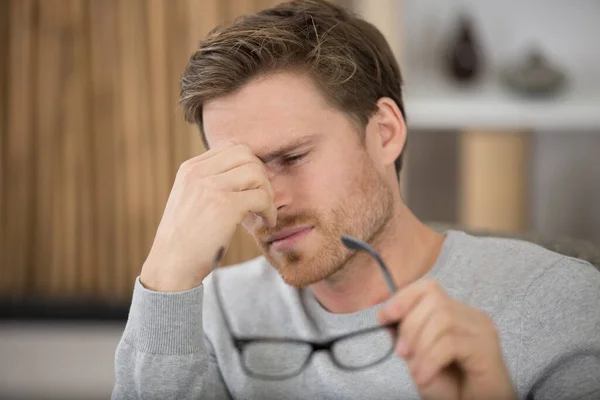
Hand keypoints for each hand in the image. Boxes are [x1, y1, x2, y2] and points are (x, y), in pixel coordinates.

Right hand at [140, 142, 276, 291]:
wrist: (170, 266)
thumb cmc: (186, 239)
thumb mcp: (191, 200)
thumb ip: (211, 183)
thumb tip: (250, 173)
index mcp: (190, 169)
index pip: (231, 148)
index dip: (250, 165)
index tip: (255, 185)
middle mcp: (198, 173)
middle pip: (246, 155)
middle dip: (261, 176)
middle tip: (263, 198)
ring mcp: (210, 187)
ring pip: (256, 173)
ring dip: (267, 193)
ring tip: (264, 212)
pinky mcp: (225, 206)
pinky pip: (261, 197)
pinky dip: (269, 210)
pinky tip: (266, 222)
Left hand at [377, 279, 516, 399]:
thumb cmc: (452, 387)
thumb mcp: (419, 357)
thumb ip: (405, 335)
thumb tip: (385, 315)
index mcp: (455, 313)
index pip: (429, 288)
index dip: (404, 297)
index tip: (384, 316)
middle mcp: (471, 316)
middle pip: (434, 300)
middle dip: (410, 326)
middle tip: (401, 352)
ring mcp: (481, 330)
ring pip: (443, 319)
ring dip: (421, 345)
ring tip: (415, 370)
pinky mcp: (487, 348)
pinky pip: (451, 344)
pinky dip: (430, 360)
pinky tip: (424, 376)